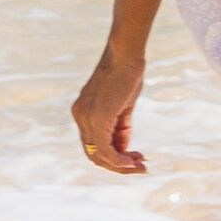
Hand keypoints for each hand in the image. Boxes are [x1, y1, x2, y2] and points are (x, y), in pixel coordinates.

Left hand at [70, 49, 147, 174]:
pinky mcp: (98, 118)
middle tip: (139, 167)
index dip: (113, 156)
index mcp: (83, 111)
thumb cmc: (127, 73)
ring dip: (120, 166)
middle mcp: (80, 116)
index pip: (93, 144)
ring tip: (140, 166)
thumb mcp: (123, 105)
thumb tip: (124, 148)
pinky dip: (119, 160)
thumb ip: (119, 127)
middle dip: (117, 165)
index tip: (134, 158)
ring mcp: (86, 118)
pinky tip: (133, 161)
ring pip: (99, 155)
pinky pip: (105, 149)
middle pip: (94, 154)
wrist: (126, 54)